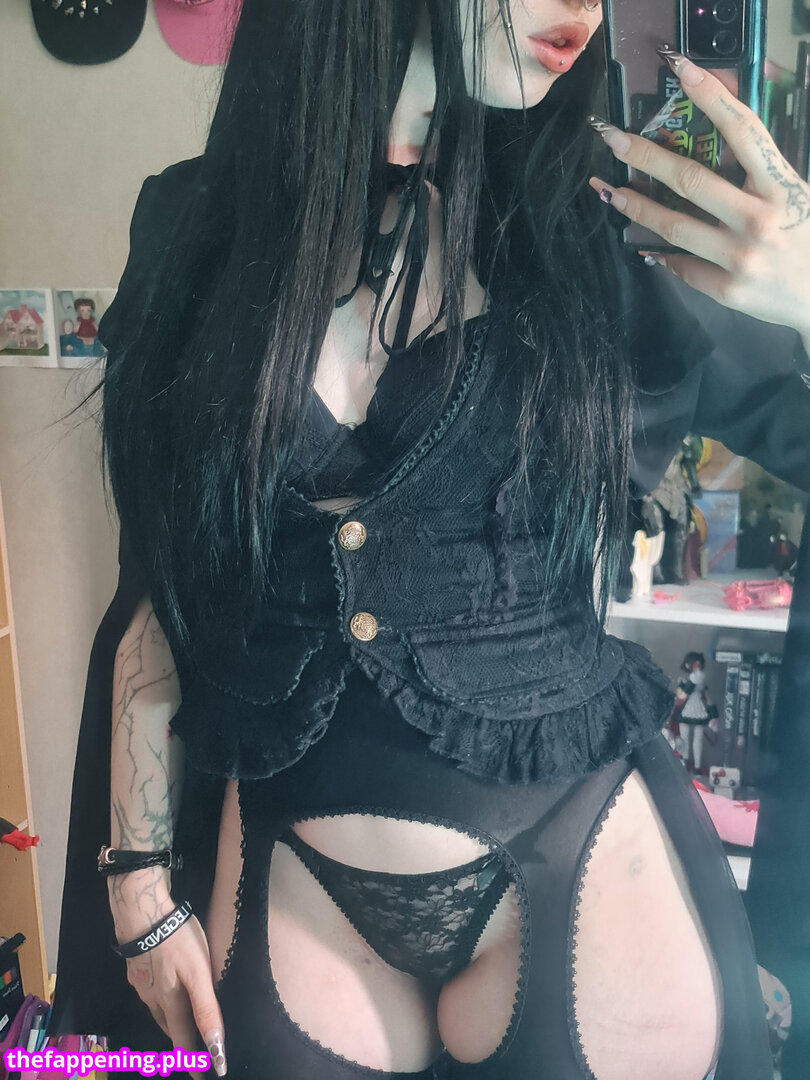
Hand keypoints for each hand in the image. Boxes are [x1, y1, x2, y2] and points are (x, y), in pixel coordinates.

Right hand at [111, 880, 226, 1078]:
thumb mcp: (199, 973)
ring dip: (170, 1020)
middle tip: (193, 1050)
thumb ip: (207, 1008)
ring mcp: (140, 982)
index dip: (194, 1059)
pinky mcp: (135, 966)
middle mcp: (151, 998)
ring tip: (181, 1023)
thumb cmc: (177, 940)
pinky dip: (160, 999)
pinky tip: (164, 988)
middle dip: (181, 1040)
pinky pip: (149, 992)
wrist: (142, 910)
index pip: (183, 1040)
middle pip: (169, 1027)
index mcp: (169, 1003)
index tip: (204, 1075)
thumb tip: (216, 1048)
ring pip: (157, 1009)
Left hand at [588, 49, 809, 340]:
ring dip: (636, 206)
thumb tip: (715, 141)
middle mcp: (759, 219)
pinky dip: (662, 253)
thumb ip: (758, 171)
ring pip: (674, 226)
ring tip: (610, 191)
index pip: (742, 131)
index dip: (711, 97)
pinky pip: (683, 266)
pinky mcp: (727, 289)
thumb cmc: (805, 238)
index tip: (681, 70)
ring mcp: (740, 257)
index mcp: (780, 187)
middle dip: (646, 156)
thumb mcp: (794, 194)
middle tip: (613, 139)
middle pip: (691, 179)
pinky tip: (643, 244)